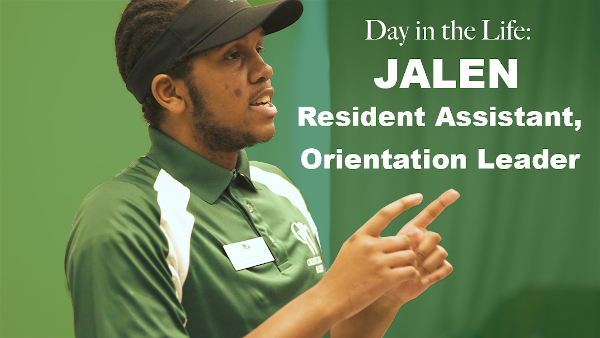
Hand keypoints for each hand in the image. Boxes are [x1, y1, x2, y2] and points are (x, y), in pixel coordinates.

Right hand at [317, 193, 425, 320]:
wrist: (330, 298)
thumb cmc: (341, 274)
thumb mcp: (350, 249)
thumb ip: (369, 240)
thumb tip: (393, 235)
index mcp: (361, 236)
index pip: (385, 213)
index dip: (403, 204)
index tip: (418, 197)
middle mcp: (369, 246)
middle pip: (404, 239)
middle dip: (406, 249)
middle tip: (401, 259)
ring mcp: (377, 262)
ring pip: (409, 255)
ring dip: (410, 263)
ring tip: (402, 270)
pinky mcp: (385, 279)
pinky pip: (410, 271)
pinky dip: (412, 275)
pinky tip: (405, 278)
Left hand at [387, 189, 459, 304]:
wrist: (388, 289)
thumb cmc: (383, 268)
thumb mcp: (388, 250)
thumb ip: (401, 239)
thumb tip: (416, 231)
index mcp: (413, 230)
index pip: (430, 213)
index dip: (442, 202)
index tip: (454, 192)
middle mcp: (426, 240)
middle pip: (435, 235)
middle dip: (423, 248)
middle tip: (410, 259)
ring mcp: (434, 254)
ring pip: (441, 251)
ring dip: (426, 264)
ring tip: (414, 271)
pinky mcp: (440, 268)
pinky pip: (446, 266)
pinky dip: (434, 275)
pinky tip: (423, 280)